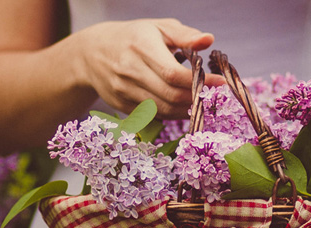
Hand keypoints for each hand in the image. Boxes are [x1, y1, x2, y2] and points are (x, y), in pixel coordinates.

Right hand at [75, 18, 225, 118]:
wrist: (91, 53)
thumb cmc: (133, 37)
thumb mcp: (158, 28)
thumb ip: (185, 35)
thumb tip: (208, 40)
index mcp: (141, 47)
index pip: (174, 73)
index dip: (200, 81)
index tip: (219, 82)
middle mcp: (129, 70)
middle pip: (170, 95)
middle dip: (196, 98)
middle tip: (211, 94)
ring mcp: (123, 90)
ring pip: (163, 109)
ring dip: (186, 108)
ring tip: (199, 100)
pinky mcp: (121, 105)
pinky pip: (153, 115)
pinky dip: (172, 113)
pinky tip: (181, 105)